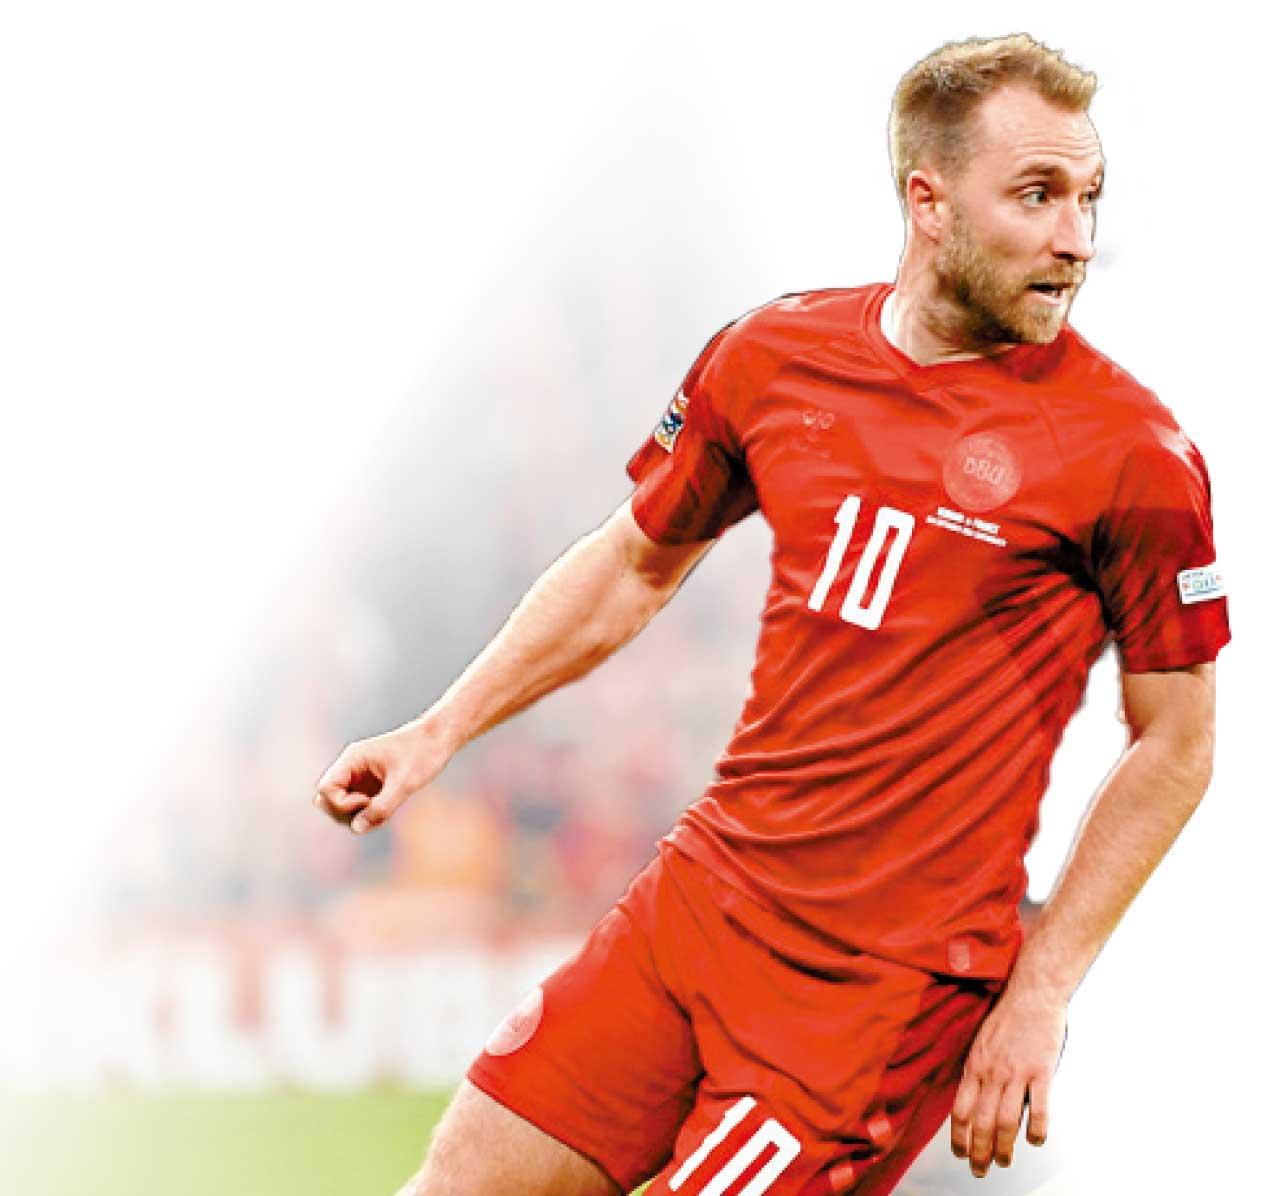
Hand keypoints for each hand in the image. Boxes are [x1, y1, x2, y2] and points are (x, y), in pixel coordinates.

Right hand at [313, 720, 451, 834]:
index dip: (342, 803)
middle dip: (346, 813)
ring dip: (360, 816)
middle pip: (327, 801)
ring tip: (387, 807)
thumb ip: (381, 807)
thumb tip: (357, 829)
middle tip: (375, 807)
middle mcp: (351, 769)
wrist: (438, 741)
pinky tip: (390, 808)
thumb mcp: (405, 783)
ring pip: (342, 808)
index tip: (367, 800)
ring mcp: (359, 779)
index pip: (326, 789)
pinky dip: (371, 816)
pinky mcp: (371, 788)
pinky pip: (359, 810)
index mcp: (352, 759)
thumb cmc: (422, 754)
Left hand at [950, 982, 1067, 1176]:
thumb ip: (978, 1070)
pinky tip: (1034, 1140)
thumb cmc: (1007, 1016)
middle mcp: (992, 1072)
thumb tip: (973, 1098)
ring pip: (1006, 1120)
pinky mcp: (1040, 1071)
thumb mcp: (981, 1042)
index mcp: (975, 1065)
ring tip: (1003, 1162)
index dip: (958, 1136)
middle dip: (979, 1151)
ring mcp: (1016, 1072)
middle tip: (980, 1170)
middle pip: (982, 1121)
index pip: (960, 1109)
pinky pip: (1038, 1108)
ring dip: (1004, 1147)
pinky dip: (1036, 1128)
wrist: (1032, 994)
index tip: (960, 1153)